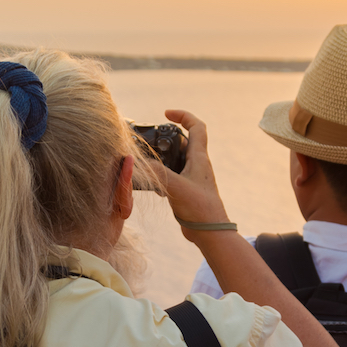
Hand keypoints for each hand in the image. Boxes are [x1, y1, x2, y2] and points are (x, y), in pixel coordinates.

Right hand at [147, 110, 232, 244]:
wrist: (210, 232)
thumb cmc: (200, 208)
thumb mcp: (177, 187)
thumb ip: (158, 173)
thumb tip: (137, 164)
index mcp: (199, 158)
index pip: (197, 127)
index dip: (183, 116)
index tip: (166, 114)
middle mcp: (197, 165)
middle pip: (182, 142)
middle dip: (165, 139)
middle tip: (148, 142)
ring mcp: (191, 177)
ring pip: (174, 159)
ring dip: (161, 158)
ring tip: (146, 162)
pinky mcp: (186, 190)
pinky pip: (172, 175)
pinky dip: (161, 174)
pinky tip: (151, 183)